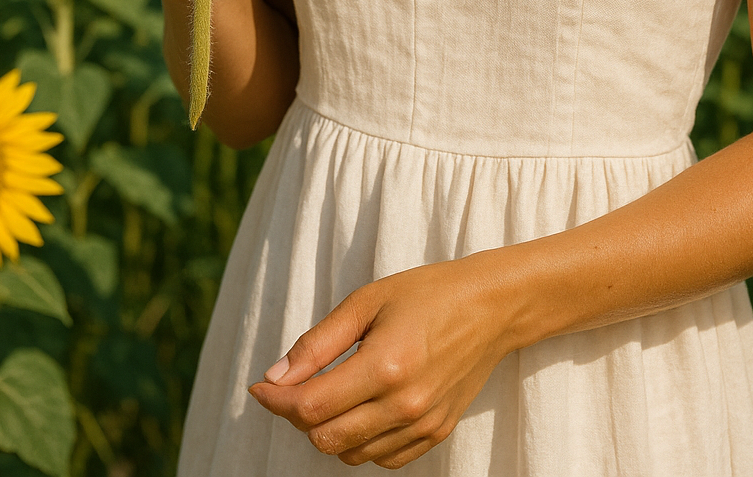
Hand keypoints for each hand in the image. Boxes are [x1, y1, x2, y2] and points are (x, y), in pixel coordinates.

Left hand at [247, 254, 517, 467]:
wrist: (492, 306)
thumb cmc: (428, 293)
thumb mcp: (368, 300)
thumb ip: (319, 342)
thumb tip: (276, 375)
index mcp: (385, 365)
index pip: (311, 406)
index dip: (276, 400)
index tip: (261, 386)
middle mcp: (404, 404)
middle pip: (325, 438)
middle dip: (297, 416)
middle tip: (292, 387)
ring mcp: (423, 424)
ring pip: (350, 454)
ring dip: (328, 430)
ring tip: (330, 392)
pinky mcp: (435, 433)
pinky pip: (382, 458)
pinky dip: (361, 442)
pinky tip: (361, 408)